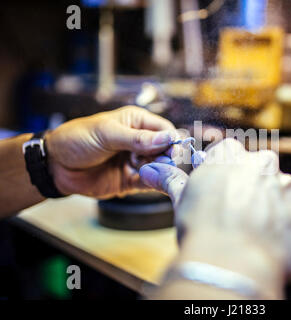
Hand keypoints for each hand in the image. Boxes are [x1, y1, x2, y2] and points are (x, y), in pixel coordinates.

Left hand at [46, 106, 176, 197]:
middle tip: (157, 162)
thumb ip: (137, 138)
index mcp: (136, 122)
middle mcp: (140, 141)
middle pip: (166, 150)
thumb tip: (167, 139)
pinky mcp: (130, 180)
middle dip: (165, 156)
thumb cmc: (77, 139)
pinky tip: (147, 180)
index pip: (165, 129)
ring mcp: (136, 161)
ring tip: (143, 169)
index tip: (171, 150)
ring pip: (160, 167)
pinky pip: (149, 183)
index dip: (171, 140)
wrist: (55, 165)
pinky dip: (152, 183)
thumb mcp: (107, 134)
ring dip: (158, 169)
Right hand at [139, 139, 290, 288]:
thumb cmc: (202, 231)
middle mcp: (263, 164)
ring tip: (254, 234)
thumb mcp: (183, 201)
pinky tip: (272, 243)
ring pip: (280, 194)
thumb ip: (172, 180)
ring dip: (271, 209)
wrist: (232, 264)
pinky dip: (287, 229)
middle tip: (238, 215)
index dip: (223, 173)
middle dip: (251, 189)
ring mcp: (289, 187)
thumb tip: (149, 170)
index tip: (219, 191)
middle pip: (259, 171)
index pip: (229, 153)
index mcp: (231, 155)